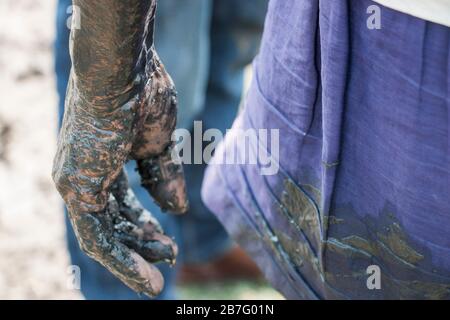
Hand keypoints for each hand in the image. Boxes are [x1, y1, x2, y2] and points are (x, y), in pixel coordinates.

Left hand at [52, 0, 186, 296]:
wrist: (123, 67)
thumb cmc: (142, 95)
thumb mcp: (159, 144)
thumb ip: (163, 176)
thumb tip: (176, 208)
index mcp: (105, 160)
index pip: (123, 202)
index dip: (145, 225)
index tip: (169, 241)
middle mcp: (85, 173)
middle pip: (113, 219)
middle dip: (141, 242)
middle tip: (168, 259)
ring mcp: (77, 179)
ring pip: (102, 232)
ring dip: (131, 258)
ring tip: (156, 282)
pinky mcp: (77, 186)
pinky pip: (96, 234)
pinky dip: (120, 258)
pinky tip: (144, 276)